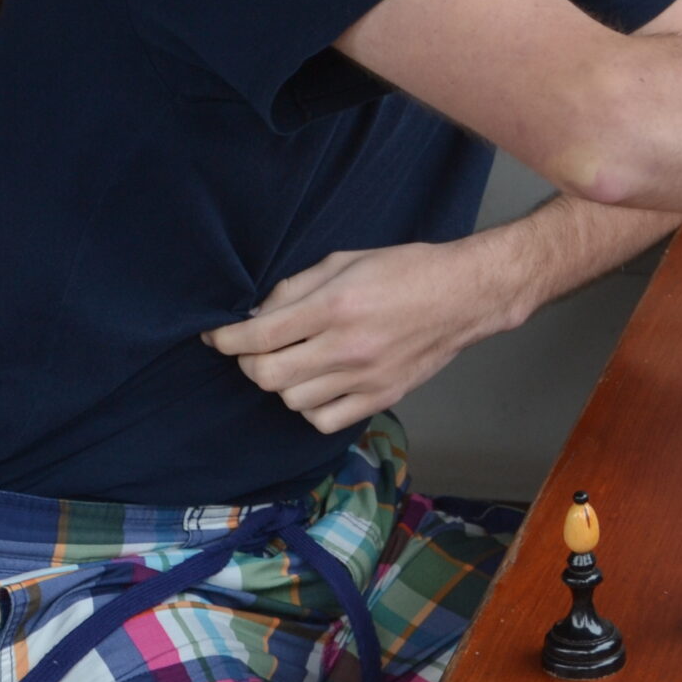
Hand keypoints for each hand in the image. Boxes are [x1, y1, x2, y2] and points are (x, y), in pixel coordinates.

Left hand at [202, 241, 510, 434]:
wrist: (465, 295)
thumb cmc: (407, 270)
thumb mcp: (344, 261)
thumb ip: (295, 289)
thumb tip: (256, 316)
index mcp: (335, 306)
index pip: (258, 336)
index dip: (225, 339)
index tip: (216, 337)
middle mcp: (347, 346)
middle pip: (266, 375)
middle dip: (248, 362)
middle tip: (255, 349)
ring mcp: (366, 377)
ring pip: (292, 401)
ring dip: (282, 383)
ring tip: (293, 363)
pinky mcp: (382, 397)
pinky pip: (324, 420)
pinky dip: (310, 407)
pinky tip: (318, 386)